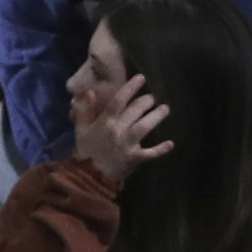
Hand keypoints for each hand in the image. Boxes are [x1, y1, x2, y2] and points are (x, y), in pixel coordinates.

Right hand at [60, 63, 171, 182]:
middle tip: (153, 96)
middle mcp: (117, 130)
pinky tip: (171, 143)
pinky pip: (149, 153)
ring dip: (156, 117)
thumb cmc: (86, 148)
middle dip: (146, 101)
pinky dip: (160, 149)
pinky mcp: (134, 157)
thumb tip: (91, 91)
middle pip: (134, 111)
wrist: (89, 173)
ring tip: (165, 109)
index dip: (130, 88)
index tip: (141, 78)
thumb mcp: (81, 128)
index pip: (118, 101)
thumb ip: (85, 109)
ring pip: (144, 127)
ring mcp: (127, 144)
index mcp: (104, 122)